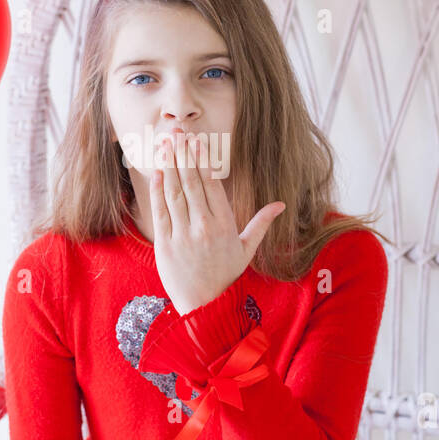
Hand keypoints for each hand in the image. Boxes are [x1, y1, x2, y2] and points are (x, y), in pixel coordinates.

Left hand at [151, 127, 284, 314]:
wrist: (204, 306)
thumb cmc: (226, 276)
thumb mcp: (246, 249)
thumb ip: (260, 223)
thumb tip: (280, 205)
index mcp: (225, 225)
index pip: (211, 185)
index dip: (202, 160)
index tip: (197, 141)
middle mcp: (204, 227)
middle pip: (191, 183)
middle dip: (183, 155)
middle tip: (177, 133)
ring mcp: (182, 235)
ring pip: (174, 193)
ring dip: (170, 166)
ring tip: (166, 145)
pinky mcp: (164, 243)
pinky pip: (160, 211)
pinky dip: (158, 190)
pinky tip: (158, 172)